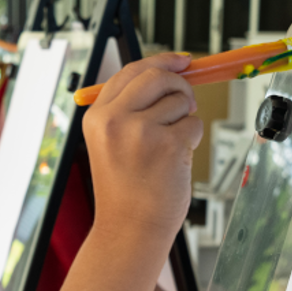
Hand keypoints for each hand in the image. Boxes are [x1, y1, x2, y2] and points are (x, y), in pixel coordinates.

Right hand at [82, 53, 202, 240]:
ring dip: (185, 119)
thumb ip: (131, 109)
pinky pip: (194, 124)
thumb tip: (170, 77)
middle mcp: (115, 120)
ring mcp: (141, 132)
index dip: (161, 60)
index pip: (131, 71)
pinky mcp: (167, 145)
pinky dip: (192, 140)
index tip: (182, 60)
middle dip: (180, 85)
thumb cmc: (126, 192)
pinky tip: (175, 161)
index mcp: (97, 116)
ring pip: (180, 101)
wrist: (129, 230)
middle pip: (157, 77)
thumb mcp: (111, 143)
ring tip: (169, 148)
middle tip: (186, 103)